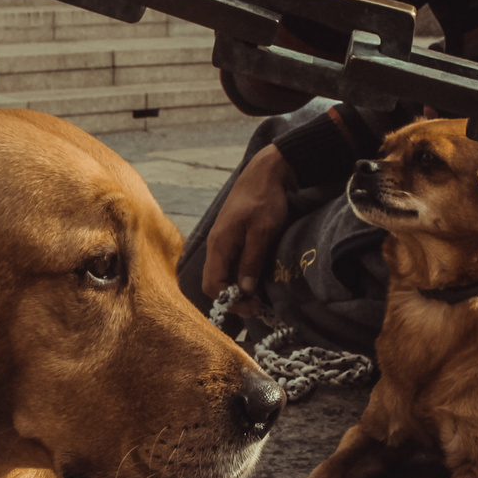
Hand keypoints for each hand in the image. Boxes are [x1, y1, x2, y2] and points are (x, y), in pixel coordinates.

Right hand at [202, 144, 292, 309]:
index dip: (229, 300)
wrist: (266, 172)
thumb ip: (251, 261)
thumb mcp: (262, 232)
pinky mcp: (232, 239)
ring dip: (237, 288)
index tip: (252, 306)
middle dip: (233, 298)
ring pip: (223, 274)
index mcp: (219, 245)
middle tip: (257, 304)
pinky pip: (230, 264)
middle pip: (215, 283)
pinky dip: (241, 276)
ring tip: (258, 294)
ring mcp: (223, 242)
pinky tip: (256, 277)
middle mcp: (216, 246)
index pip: (212, 285)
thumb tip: (244, 290)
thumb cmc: (264, 199)